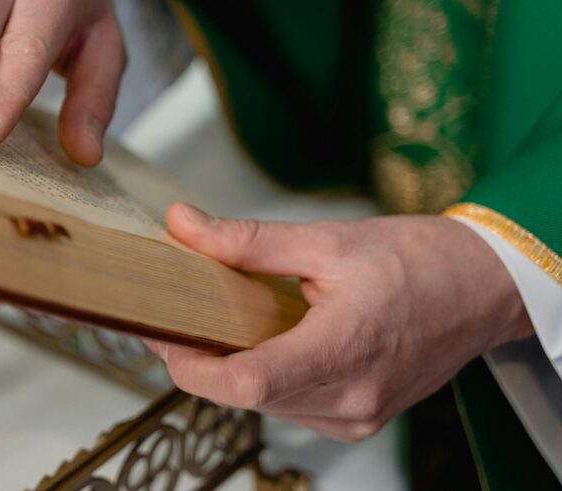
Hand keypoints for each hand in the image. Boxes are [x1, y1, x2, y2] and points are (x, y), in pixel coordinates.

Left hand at [147, 204, 533, 440]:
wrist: (483, 287)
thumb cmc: (419, 261)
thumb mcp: (327, 239)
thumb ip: (247, 241)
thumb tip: (183, 226)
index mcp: (344, 350)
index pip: (246, 382)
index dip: (191, 363)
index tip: (161, 331)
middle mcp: (351, 399)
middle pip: (245, 396)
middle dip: (202, 359)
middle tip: (178, 312)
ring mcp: (358, 416)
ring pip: (264, 405)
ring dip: (233, 368)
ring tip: (219, 320)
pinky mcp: (361, 418)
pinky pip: (292, 406)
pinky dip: (266, 376)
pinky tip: (264, 339)